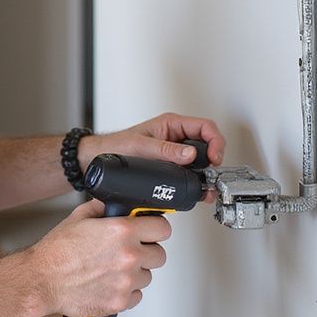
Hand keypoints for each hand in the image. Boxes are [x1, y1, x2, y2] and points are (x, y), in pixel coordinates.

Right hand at [25, 199, 171, 316]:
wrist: (42, 280)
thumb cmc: (57, 251)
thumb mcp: (79, 216)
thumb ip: (103, 207)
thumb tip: (115, 204)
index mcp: (122, 231)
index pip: (162, 228)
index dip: (156, 227)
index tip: (151, 229)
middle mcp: (129, 256)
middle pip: (160, 255)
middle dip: (147, 250)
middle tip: (130, 250)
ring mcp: (126, 281)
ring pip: (148, 276)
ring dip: (136, 272)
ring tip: (113, 268)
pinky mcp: (120, 302)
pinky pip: (137, 296)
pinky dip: (127, 291)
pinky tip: (110, 282)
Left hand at [77, 112, 225, 172]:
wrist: (101, 158)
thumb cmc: (117, 145)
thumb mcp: (141, 146)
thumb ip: (165, 149)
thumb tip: (189, 153)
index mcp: (172, 124)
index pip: (205, 127)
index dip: (215, 141)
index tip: (214, 158)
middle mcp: (176, 137)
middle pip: (207, 144)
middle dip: (214, 158)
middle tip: (212, 173)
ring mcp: (175, 153)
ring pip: (201, 161)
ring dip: (206, 173)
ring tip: (206, 186)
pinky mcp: (172, 167)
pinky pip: (191, 173)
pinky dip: (197, 183)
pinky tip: (197, 191)